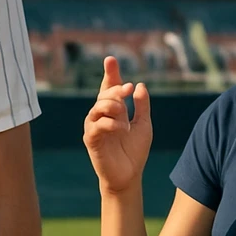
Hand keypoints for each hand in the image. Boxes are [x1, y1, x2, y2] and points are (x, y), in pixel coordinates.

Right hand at [82, 56, 151, 196]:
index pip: (109, 88)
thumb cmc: (134, 151)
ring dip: (113, 106)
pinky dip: (110, 123)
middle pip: (104, 94)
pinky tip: (122, 128)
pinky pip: (96, 125)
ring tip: (125, 116)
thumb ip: (142, 106)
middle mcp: (102, 116)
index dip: (110, 74)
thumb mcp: (144, 125)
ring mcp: (95, 127)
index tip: (111, 59)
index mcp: (114, 111)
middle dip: (115, 88)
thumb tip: (140, 85)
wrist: (129, 176)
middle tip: (129, 88)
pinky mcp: (91, 139)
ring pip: (98, 106)